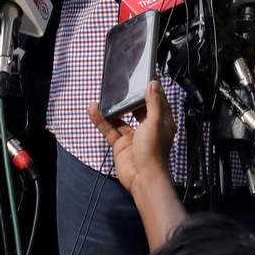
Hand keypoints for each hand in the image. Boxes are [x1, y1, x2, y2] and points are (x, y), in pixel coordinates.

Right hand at [88, 79, 176, 197]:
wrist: (142, 179)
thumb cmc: (153, 151)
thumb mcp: (154, 122)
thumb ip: (153, 103)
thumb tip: (153, 83)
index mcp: (161, 121)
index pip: (157, 100)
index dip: (151, 88)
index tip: (144, 75)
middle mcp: (148, 127)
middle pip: (138, 107)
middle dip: (130, 96)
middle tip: (121, 82)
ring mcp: (133, 135)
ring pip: (121, 117)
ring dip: (112, 108)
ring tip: (103, 94)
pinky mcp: (120, 144)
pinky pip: (110, 129)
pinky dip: (101, 120)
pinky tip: (93, 110)